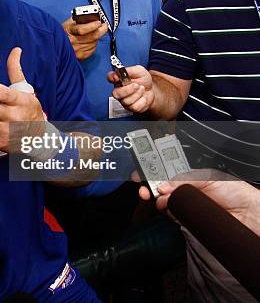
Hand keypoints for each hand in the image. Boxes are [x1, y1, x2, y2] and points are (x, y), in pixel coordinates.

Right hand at [62, 18, 107, 60]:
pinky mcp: (80, 57)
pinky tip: (90, 41)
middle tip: (104, 26)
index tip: (98, 22)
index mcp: (68, 31)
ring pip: (94, 43)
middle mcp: (73, 42)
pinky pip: (92, 50)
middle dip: (101, 30)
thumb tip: (87, 15)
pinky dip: (93, 45)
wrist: (56, 48)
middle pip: (92, 37)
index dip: (92, 25)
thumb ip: (76, 19)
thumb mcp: (65, 24)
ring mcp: (77, 50)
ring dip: (96, 37)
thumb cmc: (60, 35)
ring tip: (95, 33)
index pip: (82, 29)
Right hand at [108, 65, 153, 113]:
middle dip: (128, 90)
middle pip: (116, 94)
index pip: (110, 77)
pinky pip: (134, 106)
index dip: (112, 77)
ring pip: (126, 101)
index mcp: (119, 80)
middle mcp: (119, 90)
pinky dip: (142, 101)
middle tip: (136, 85)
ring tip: (141, 89)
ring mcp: (123, 100)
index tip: (117, 77)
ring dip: (138, 94)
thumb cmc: (143, 80)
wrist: (152, 90)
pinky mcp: (130, 107)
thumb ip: (129, 70)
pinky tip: (142, 97)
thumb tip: (121, 70)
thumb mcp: (139, 71)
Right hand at [136, 169, 259, 234]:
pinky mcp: (185, 218)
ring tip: (155, 197)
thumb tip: (163, 185)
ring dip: (153, 197)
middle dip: (146, 185)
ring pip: (160, 199)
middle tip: (142, 188)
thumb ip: (184, 179)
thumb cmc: (235, 192)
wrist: (248, 216)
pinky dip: (165, 210)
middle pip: (157, 184)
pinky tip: (166, 206)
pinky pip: (169, 213)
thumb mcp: (208, 178)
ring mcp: (183, 204)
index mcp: (188, 174)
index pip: (164, 169)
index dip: (150, 169)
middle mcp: (183, 188)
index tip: (140, 172)